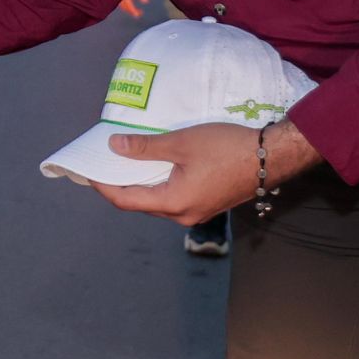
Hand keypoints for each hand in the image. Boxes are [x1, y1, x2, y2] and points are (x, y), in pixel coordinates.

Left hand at [90, 121, 319, 224]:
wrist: (271, 157)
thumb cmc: (226, 148)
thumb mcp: (181, 142)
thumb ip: (145, 147)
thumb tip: (114, 146)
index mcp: (174, 203)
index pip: (126, 199)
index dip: (103, 186)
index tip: (87, 172)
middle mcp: (183, 215)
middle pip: (140, 203)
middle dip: (119, 184)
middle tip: (102, 163)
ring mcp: (196, 212)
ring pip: (157, 201)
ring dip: (139, 183)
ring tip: (122, 161)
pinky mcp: (206, 204)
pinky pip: (172, 197)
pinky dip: (157, 183)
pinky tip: (152, 165)